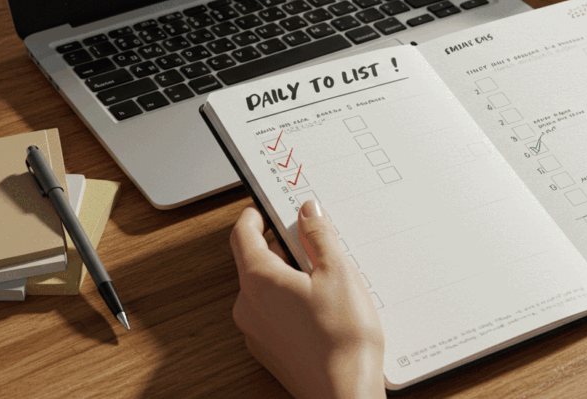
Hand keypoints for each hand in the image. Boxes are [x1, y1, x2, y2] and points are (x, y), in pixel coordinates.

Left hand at [230, 201, 385, 398]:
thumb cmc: (342, 338)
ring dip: (289, 275)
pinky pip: (273, 313)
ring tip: (326, 276)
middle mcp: (248, 306)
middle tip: (312, 239)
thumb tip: (308, 212)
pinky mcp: (269, 349)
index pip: (242, 235)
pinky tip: (322, 306)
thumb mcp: (338, 272)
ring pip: (266, 289)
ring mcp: (256, 332)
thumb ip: (319, 236)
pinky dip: (291, 300)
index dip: (253, 215)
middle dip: (281, 246)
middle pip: (256, 262)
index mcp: (259, 281)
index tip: (263, 206)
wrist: (344, 392)